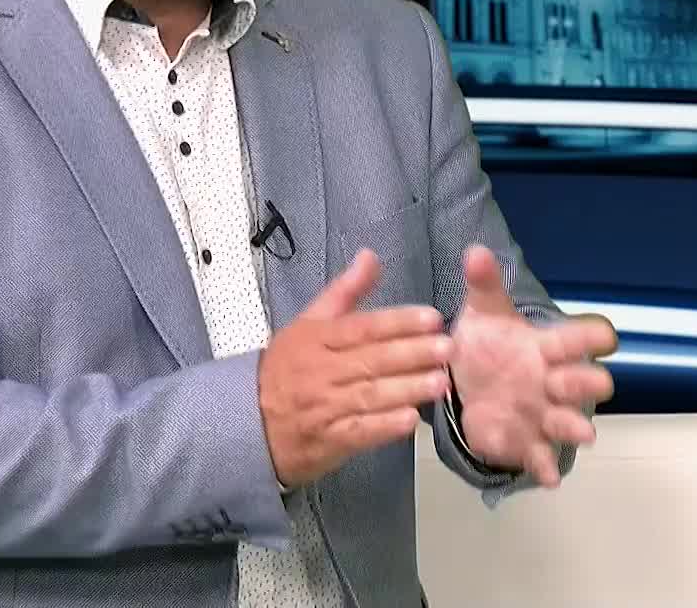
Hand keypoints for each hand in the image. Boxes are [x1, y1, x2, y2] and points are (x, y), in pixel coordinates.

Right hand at [259, 250, 452, 487]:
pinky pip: (357, 433)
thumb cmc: (287, 366)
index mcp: (318, 338)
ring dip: (406, 389)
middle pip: (370, 360)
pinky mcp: (328, 440)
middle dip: (411, 354)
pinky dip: (383, 427)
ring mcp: (324, 407)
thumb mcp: (308, 322)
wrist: (248, 421)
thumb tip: (371, 256)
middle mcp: (322, 371)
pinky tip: (411, 420)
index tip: (432, 318)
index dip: (398, 322)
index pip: (362, 327)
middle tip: (448, 348)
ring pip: (368, 395)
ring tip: (441, 382)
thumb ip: (345, 292)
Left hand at [449, 244, 617, 486]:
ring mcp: (542, 415)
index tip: (604, 338)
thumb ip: (483, 283)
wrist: (463, 385)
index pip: (581, 338)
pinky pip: (541, 458)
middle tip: (569, 382)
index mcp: (547, 347)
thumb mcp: (482, 313)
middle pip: (586, 382)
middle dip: (585, 383)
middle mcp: (553, 381)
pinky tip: (547, 479)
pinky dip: (546, 468)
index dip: (594, 338)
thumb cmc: (487, 345)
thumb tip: (475, 251)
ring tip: (584, 436)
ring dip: (577, 428)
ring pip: (570, 423)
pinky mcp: (525, 443)